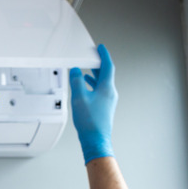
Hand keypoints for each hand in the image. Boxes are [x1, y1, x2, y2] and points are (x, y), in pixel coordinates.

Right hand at [69, 44, 117, 163]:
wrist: (95, 139)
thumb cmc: (90, 122)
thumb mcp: (79, 98)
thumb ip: (77, 82)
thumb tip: (77, 71)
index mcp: (107, 88)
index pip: (107, 66)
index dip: (104, 56)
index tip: (101, 48)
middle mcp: (110, 93)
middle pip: (106, 74)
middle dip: (98, 65)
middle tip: (92, 58)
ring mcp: (109, 101)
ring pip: (102, 83)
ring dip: (95, 76)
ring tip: (87, 71)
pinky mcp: (105, 107)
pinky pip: (100, 91)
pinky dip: (93, 86)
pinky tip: (87, 88)